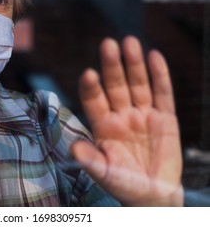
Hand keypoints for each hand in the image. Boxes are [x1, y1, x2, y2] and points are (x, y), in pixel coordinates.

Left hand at [71, 36, 182, 205]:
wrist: (154, 195)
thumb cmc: (124, 185)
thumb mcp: (105, 174)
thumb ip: (90, 160)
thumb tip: (73, 148)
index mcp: (103, 125)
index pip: (93, 100)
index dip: (91, 87)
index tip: (89, 74)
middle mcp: (121, 115)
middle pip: (115, 85)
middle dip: (112, 66)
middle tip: (108, 44)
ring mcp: (143, 114)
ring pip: (138, 84)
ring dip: (134, 64)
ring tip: (130, 42)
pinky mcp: (165, 118)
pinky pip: (162, 94)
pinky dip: (160, 76)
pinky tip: (154, 57)